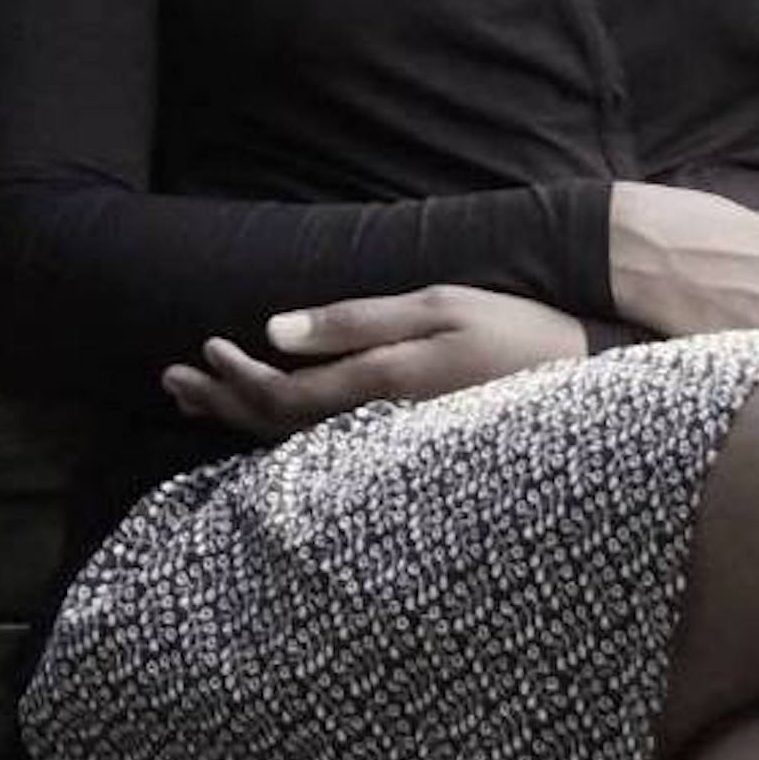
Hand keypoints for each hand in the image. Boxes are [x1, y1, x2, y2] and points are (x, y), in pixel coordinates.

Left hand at [160, 285, 585, 442]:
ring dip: (244, 419)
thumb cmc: (512, 331)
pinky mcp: (408, 450)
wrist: (587, 380)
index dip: (238, 378)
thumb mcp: (435, 309)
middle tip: (171, 380)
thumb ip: (354, 322)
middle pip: (280, 428)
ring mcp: (394, 448)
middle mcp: (378, 431)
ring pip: (300, 445)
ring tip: (198, 402)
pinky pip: (329, 450)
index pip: (284, 398)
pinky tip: (267, 421)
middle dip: (223, 401)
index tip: (204, 347)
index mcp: (380, 392)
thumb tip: (275, 328)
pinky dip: (284, 432)